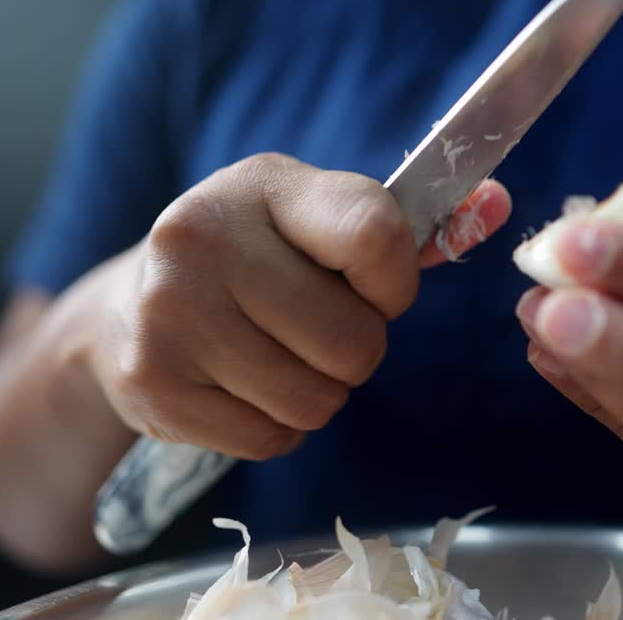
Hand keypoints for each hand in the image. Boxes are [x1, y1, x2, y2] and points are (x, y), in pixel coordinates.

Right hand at [93, 153, 510, 459]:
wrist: (123, 310)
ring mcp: (169, 314)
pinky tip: (242, 385)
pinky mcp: (153, 385)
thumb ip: (403, 226)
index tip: (374, 289)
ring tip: (277, 356)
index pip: (376, 235)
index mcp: (264, 184)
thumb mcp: (313, 221)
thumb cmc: (250, 260)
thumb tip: (499, 204)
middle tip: (315, 331)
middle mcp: (202, 237)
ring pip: (315, 399)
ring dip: (317, 393)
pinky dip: (275, 426)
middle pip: (353, 342)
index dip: (394, 284)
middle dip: (353, 350)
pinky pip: (271, 438)